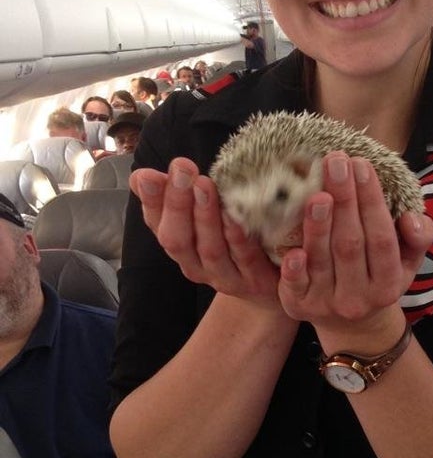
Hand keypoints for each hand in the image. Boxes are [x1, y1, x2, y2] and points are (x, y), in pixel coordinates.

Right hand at [130, 158, 280, 304]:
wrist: (268, 289)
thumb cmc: (231, 241)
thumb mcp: (201, 217)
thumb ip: (174, 196)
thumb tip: (140, 176)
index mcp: (179, 247)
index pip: (156, 224)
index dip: (151, 201)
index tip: (147, 175)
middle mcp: (196, 266)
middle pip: (177, 239)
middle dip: (177, 203)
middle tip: (181, 168)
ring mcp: (225, 277)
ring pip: (210, 249)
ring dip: (205, 217)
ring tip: (204, 185)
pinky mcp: (255, 281)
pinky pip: (244, 257)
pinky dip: (238, 236)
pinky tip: (236, 215)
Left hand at [278, 153, 432, 338]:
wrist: (352, 326)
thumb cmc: (378, 276)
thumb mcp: (408, 261)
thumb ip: (418, 238)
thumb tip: (411, 219)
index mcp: (389, 283)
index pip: (382, 238)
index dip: (372, 201)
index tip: (361, 165)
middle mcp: (359, 297)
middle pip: (351, 244)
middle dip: (344, 201)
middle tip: (336, 162)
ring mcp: (327, 304)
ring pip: (323, 260)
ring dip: (319, 225)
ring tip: (316, 192)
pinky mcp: (299, 307)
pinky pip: (295, 288)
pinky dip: (294, 269)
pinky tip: (292, 249)